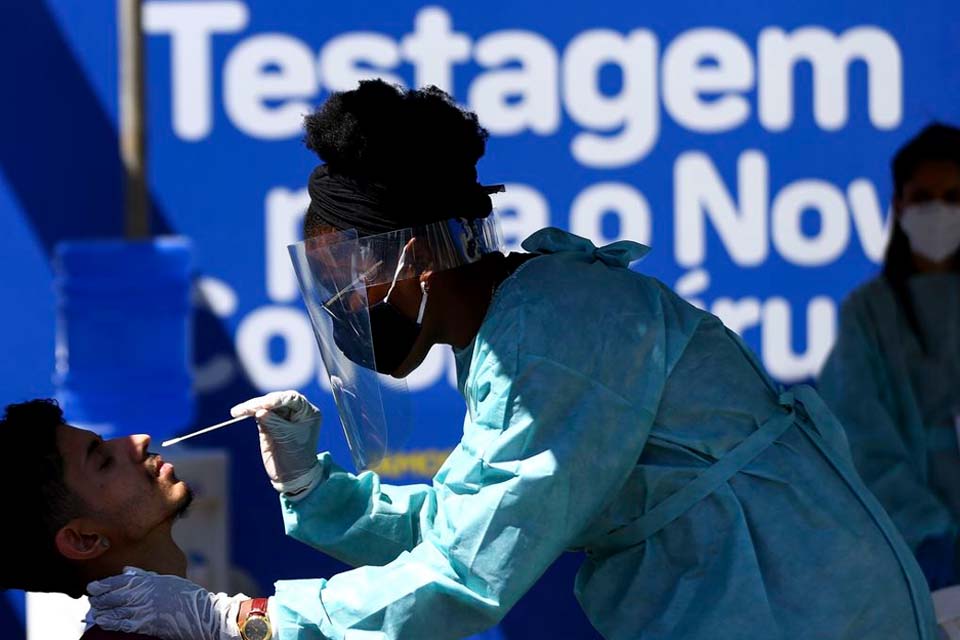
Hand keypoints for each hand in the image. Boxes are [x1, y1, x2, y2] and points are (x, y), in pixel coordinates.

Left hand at [87, 567, 244, 639]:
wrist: (199, 612)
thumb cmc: (184, 594)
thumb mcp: (166, 579)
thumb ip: (144, 575)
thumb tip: (126, 571)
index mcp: (148, 580)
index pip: (119, 581)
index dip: (103, 585)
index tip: (92, 587)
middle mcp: (143, 593)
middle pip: (114, 596)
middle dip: (100, 598)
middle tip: (91, 600)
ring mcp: (143, 609)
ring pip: (115, 610)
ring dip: (102, 611)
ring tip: (95, 611)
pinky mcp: (146, 624)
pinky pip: (123, 624)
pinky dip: (111, 623)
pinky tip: (103, 622)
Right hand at [231, 390, 322, 495]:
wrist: (291, 475)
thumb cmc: (297, 456)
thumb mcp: (288, 437)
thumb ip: (274, 423)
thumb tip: (259, 411)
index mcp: (307, 412)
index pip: (292, 399)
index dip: (278, 399)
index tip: (266, 404)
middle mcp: (295, 411)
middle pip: (277, 400)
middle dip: (261, 403)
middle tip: (248, 408)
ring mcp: (281, 417)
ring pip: (266, 406)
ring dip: (252, 407)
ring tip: (239, 411)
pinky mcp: (269, 423)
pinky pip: (258, 414)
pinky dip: (249, 412)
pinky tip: (240, 412)